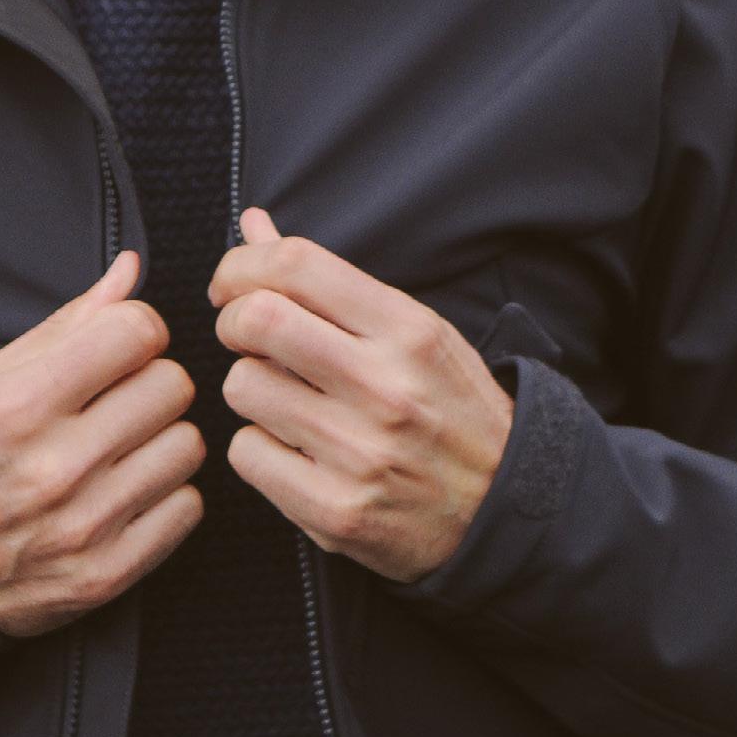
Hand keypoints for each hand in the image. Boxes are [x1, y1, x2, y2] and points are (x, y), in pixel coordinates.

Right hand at [0, 250, 204, 638]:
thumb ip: (68, 324)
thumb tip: (130, 272)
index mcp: (20, 406)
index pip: (136, 333)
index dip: (134, 331)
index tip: (118, 349)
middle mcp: (55, 467)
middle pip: (172, 386)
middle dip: (149, 382)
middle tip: (117, 400)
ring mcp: (84, 526)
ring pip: (187, 445)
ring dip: (160, 439)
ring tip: (121, 447)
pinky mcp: (106, 574)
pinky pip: (188, 509)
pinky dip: (165, 495)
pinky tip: (126, 490)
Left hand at [207, 209, 513, 582]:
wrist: (504, 507)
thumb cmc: (448, 407)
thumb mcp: (411, 330)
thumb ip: (327, 281)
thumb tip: (251, 226)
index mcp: (408, 331)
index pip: (298, 266)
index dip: (242, 267)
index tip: (232, 285)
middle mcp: (386, 387)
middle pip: (256, 320)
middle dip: (232, 321)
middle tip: (244, 337)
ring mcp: (360, 453)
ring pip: (242, 387)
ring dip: (251, 389)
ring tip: (288, 401)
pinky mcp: (336, 511)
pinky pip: (246, 454)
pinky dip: (258, 449)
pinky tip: (296, 452)